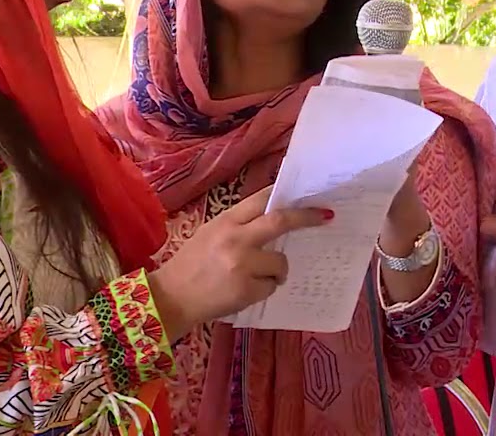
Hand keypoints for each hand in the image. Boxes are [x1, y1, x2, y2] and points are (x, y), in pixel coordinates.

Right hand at [149, 185, 331, 340]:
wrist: (170, 299)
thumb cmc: (191, 265)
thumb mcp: (210, 234)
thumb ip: (239, 225)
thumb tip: (274, 217)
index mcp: (225, 221)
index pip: (262, 199)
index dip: (287, 196)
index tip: (307, 196)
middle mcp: (235, 239)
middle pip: (280, 221)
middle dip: (306, 218)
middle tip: (324, 217)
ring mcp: (242, 264)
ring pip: (280, 261)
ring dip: (277, 270)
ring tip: (259, 277)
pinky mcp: (247, 289)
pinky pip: (272, 286)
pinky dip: (265, 288)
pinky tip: (246, 291)